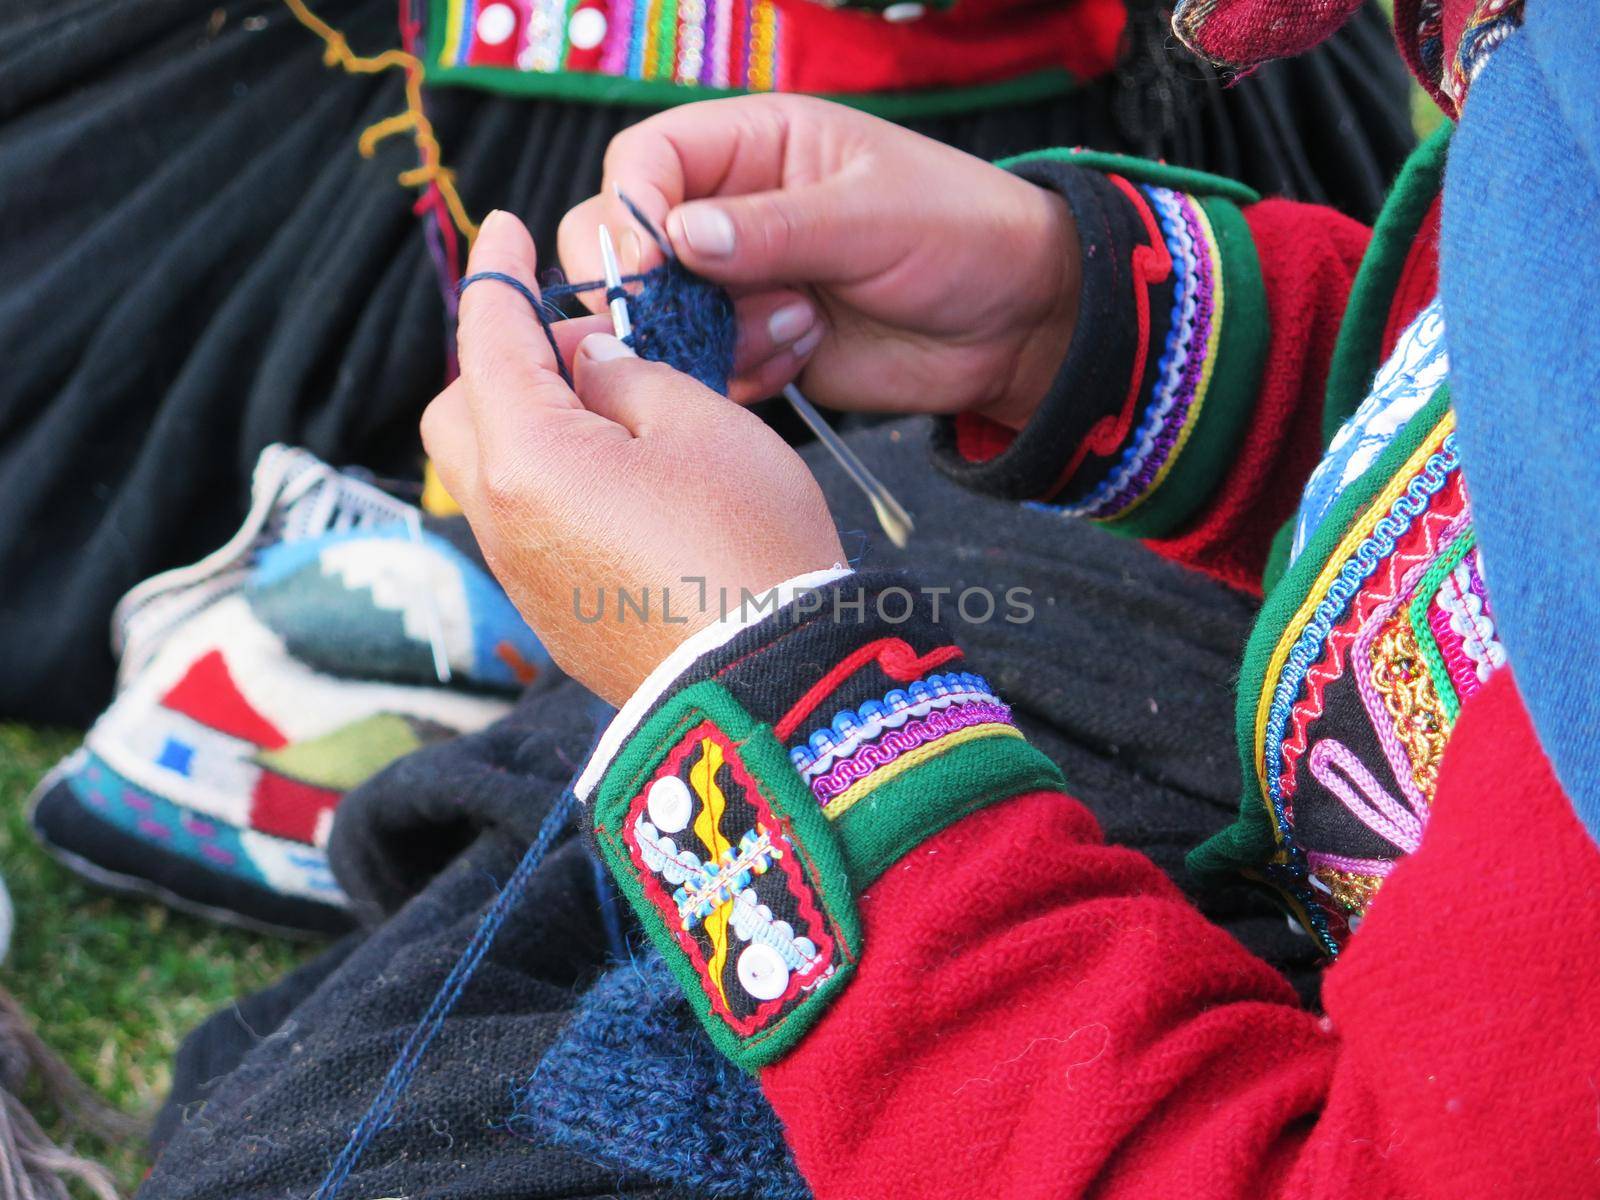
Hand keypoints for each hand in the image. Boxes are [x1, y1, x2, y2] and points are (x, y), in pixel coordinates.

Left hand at [422, 211, 845, 705]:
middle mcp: (501, 521)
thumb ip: (628, 375)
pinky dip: (551, 485)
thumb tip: (588, 366)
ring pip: (490, 475)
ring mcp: (523, 578)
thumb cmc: (746, 542)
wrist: (767, 683)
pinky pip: (527, 528)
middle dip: (501, 364)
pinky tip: (623, 485)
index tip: (508, 232)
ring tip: (617, 416)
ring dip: (528, 428)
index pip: (487, 339)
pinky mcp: (554, 620)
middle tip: (584, 349)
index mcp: (526, 456)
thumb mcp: (699, 423)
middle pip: (458, 414)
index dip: (497, 274)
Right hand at [558, 94, 1078, 429]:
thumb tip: (680, 237)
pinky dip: (738, 375)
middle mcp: (732, 210)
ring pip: (660, 315)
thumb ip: (776, 227)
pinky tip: (800, 360)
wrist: (1015, 324)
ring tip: (797, 330)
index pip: (647, 161)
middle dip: (645, 286)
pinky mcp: (756, 344)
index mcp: (756, 145)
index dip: (631, 210)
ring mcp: (739, 282)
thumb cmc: (963, 234)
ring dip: (709, 337)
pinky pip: (705, 367)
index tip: (652, 266)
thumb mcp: (874, 216)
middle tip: (686, 317)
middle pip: (624, 239)